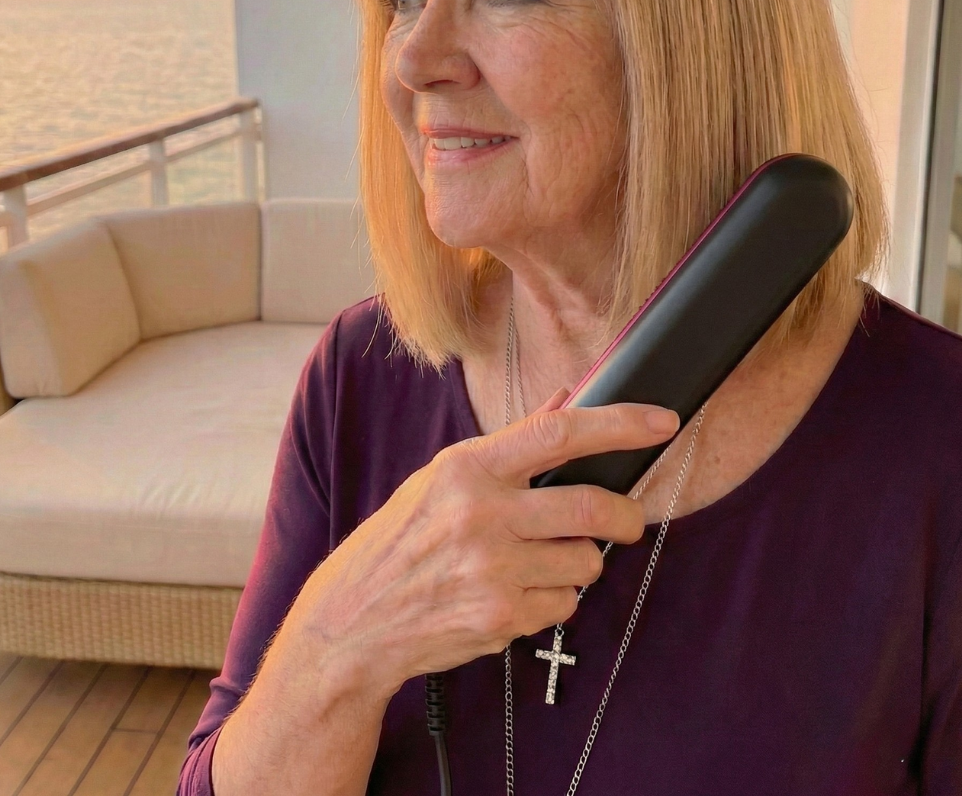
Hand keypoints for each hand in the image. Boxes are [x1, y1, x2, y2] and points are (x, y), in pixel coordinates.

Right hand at [277, 397, 680, 702]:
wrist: (356, 618)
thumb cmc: (401, 539)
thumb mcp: (442, 478)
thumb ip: (510, 444)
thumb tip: (565, 399)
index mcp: (467, 467)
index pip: (558, 433)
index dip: (619, 424)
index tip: (661, 420)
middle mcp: (481, 514)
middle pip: (591, 507)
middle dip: (626, 516)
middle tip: (628, 519)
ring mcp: (492, 569)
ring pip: (586, 563)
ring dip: (578, 564)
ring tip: (538, 563)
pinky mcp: (501, 618)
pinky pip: (565, 606)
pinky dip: (553, 601)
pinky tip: (514, 594)